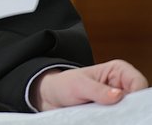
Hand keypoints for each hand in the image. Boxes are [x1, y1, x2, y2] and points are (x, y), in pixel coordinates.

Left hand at [31, 59, 148, 110]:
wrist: (52, 97)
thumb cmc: (64, 84)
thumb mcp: (78, 85)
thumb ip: (97, 90)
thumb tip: (118, 95)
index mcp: (118, 71)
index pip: (138, 82)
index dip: (137, 94)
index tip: (126, 104)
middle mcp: (122, 86)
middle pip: (137, 100)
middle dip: (129, 109)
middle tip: (114, 114)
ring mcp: (118, 101)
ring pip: (129, 113)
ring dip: (120, 117)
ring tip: (104, 116)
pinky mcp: (113, 114)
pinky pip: (119, 119)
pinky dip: (114, 121)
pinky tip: (104, 121)